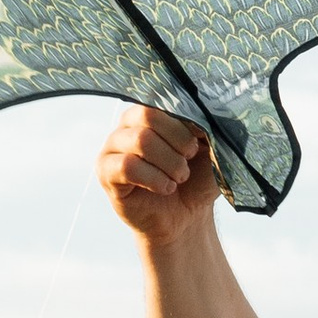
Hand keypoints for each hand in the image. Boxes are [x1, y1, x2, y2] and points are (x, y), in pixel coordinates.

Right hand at [97, 106, 223, 248]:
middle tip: (189, 159)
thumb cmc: (197, 179)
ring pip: (140, 140)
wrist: (185, 217)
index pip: (164, 100)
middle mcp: (128, 124)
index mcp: (152, 110)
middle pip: (148, 115)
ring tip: (179, 177)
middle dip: (178, 140)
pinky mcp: (106, 172)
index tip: (200, 141)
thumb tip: (201, 119)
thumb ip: (208, 129)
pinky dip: (154, 178)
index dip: (186, 122)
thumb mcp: (211, 150)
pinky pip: (127, 166)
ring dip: (169, 162)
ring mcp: (113, 147)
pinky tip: (166, 188)